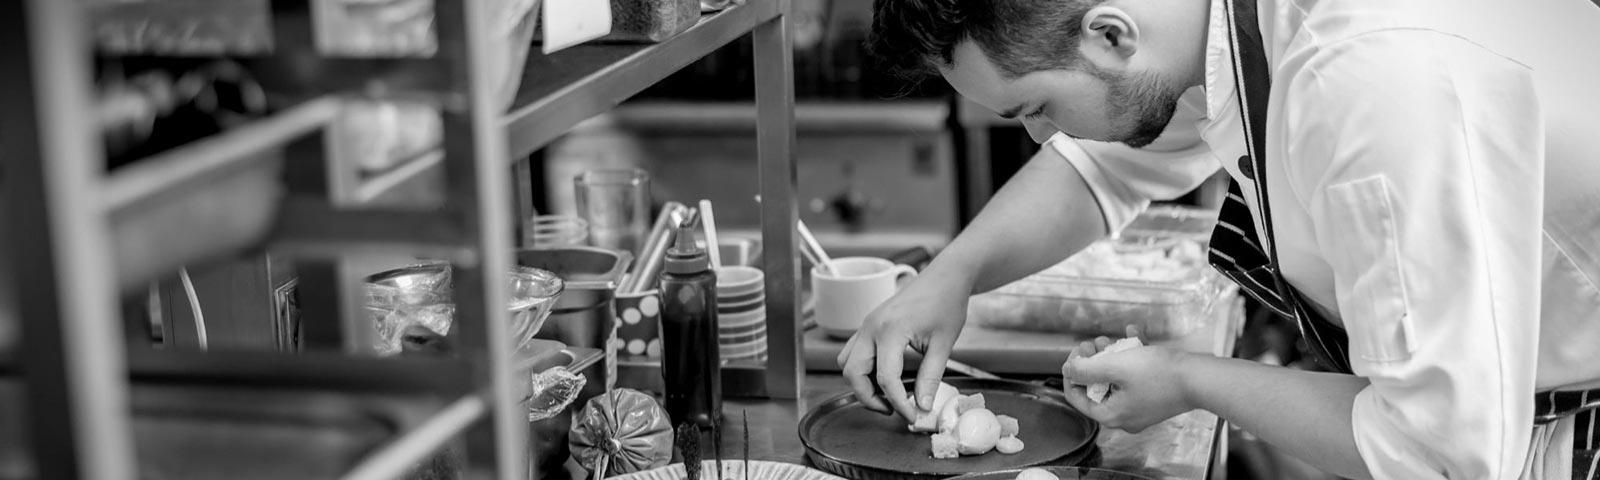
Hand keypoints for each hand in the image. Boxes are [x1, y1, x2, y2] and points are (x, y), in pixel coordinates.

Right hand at [837, 272, 971, 420]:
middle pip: (852, 373)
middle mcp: (871, 327)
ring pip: (846, 363)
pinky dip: (861, 369)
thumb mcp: (944, 344)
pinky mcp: (868, 324)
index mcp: (891, 330)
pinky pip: (852, 351)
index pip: (886, 379)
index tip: (913, 416)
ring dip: (861, 384)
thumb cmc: (946, 303)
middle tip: (894, 410)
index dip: (898, 404)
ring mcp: (866, 324)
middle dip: (869, 398)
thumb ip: (930, 377)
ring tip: (887, 395)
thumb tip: (922, 406)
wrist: (945, 277)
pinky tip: (883, 376)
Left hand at [1060, 331, 1196, 432]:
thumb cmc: (1158, 374)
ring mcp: (1141, 407)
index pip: (1076, 397)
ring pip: (1116, 378)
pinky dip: (1133, 355)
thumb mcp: (1115, 367)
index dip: (1072, 372)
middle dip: (1093, 360)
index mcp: (1111, 415)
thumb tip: (1068, 370)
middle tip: (1094, 343)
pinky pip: (1136, 376)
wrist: (1200, 378)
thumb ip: (1085, 370)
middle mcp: (1124, 416)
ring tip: (1112, 338)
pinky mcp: (1155, 396)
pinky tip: (1135, 334)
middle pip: (1096, 386)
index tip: (1076, 353)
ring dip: (1112, 355)